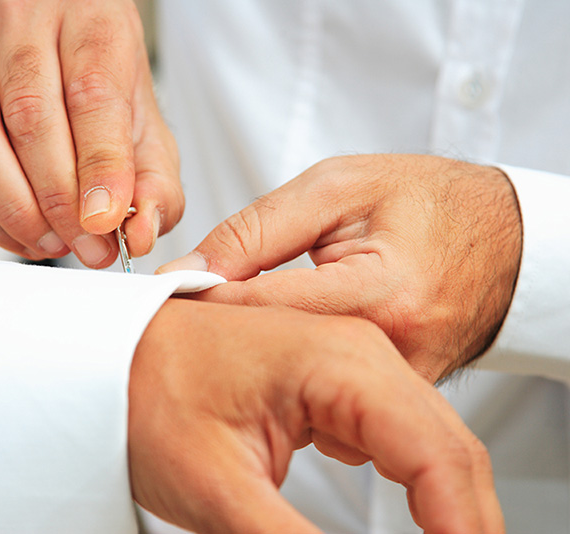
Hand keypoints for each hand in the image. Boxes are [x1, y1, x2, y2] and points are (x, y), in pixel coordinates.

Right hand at [0, 0, 181, 265]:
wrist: (53, 48)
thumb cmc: (102, 86)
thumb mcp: (148, 127)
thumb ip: (155, 183)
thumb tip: (140, 234)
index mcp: (90, 21)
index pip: (92, 93)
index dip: (99, 164)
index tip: (106, 220)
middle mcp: (24, 25)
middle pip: (30, 115)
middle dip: (59, 200)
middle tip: (87, 246)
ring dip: (14, 210)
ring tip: (54, 245)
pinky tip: (21, 235)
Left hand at [128, 299, 504, 532]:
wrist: (110, 353)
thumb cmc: (145, 388)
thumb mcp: (219, 489)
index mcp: (342, 361)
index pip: (441, 460)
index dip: (465, 530)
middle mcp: (359, 354)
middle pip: (450, 454)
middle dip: (463, 523)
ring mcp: (350, 367)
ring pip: (431, 449)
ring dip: (443, 509)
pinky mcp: (334, 387)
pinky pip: (398, 442)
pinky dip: (414, 490)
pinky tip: (407, 524)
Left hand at [158, 155, 522, 381]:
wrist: (502, 235)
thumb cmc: (424, 199)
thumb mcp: (335, 189)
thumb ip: (256, 231)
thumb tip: (188, 269)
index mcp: (376, 290)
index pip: (260, 308)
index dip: (202, 301)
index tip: (163, 298)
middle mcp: (394, 347)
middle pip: (275, 357)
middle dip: (228, 334)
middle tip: (192, 310)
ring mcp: (401, 379)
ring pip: (300, 388)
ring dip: (265, 355)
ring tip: (250, 321)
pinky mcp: (401, 393)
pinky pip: (333, 402)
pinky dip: (304, 372)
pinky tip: (294, 342)